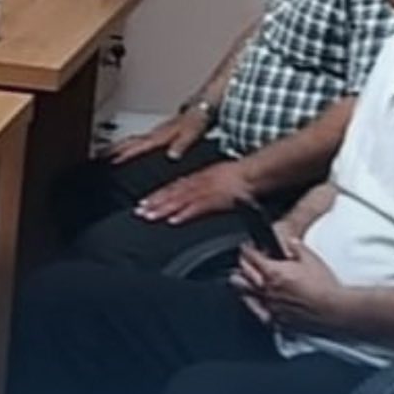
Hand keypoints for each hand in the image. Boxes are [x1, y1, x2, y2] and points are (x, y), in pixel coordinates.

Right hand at [109, 107, 207, 163]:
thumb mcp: (194, 128)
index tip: (110, 161)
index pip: (137, 144)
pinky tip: (132, 149)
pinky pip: (142, 139)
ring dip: (119, 146)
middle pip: (130, 141)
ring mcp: (158, 131)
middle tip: (98, 157)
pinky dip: (132, 144)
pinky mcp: (163, 132)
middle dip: (113, 149)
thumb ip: (183, 142)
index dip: (123, 154)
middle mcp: (157, 132)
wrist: (206, 101)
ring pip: (134, 139)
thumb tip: (172, 155)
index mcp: (162, 133)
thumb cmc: (200, 113)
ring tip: (106, 154)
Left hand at [134, 159, 253, 225]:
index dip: (158, 195)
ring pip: (180, 200)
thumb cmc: (241, 176)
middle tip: (138, 211)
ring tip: (149, 216)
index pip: (174, 187)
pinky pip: (198, 208)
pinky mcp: (216, 200)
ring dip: (163, 209)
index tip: (144, 202)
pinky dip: (185, 214)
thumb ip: (205, 185)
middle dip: (154, 203)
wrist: (255, 173)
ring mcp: (206, 190)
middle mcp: (199, 182)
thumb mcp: (218, 176)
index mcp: (200, 177)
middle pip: (173, 193)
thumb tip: (194, 196)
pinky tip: (174, 220)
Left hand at [235, 238, 347, 334]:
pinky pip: (257, 311)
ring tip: (242, 279)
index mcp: (273, 272)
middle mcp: (267, 289)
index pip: (251, 257)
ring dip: (242, 284)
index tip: (247, 247)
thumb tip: (289, 241)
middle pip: (242, 274)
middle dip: (241, 264)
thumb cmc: (325, 287)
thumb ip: (296, 247)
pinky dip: (253, 304)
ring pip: (244, 293)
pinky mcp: (276, 320)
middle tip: (244, 260)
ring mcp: (270, 306)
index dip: (247, 249)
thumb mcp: (311, 259)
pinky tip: (253, 301)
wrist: (335, 309)